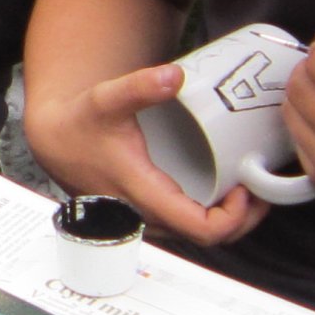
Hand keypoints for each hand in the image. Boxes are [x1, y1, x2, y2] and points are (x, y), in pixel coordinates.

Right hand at [20, 63, 271, 249]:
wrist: (54, 139)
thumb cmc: (80, 123)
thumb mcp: (106, 99)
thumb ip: (140, 86)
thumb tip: (175, 75)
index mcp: (144, 195)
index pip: (202, 230)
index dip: (235, 216)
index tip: (247, 187)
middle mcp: (147, 217)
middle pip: (210, 239)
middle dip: (243, 217)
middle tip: (260, 184)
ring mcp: (147, 220)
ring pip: (199, 236)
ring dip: (230, 219)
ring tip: (247, 187)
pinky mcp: (147, 215)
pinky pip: (188, 226)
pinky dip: (212, 215)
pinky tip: (223, 191)